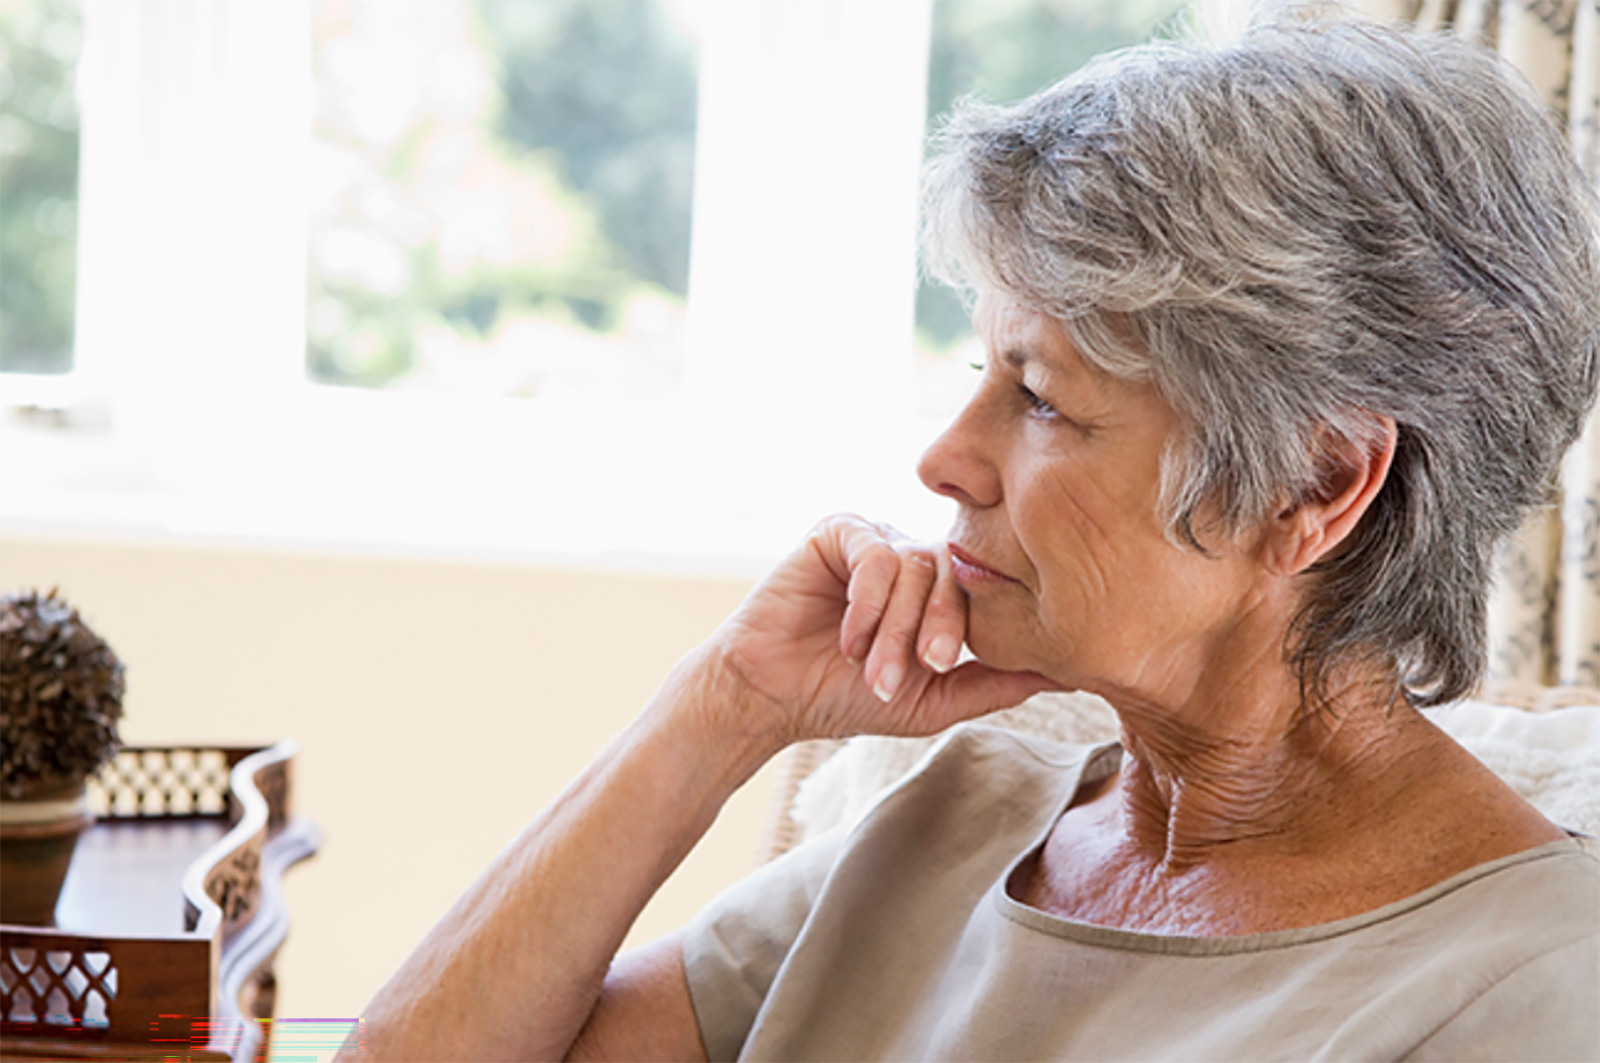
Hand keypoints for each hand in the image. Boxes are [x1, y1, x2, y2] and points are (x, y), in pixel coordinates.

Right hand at [708, 513, 1057, 746]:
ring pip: (915, 566)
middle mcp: (913, 557)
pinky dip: (865, 602)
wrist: (773, 697)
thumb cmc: (848, 699)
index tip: (941, 667)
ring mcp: (878, 540)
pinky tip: (845, 638)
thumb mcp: (937, 700)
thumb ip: (1000, 683)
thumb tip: (1071, 673)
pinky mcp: (840, 530)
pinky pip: (875, 553)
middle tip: (918, 669)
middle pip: (953, 572)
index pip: (981, 589)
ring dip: (894, 627)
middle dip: (936, 628)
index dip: (967, 628)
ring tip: (871, 669)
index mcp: (941, 590)